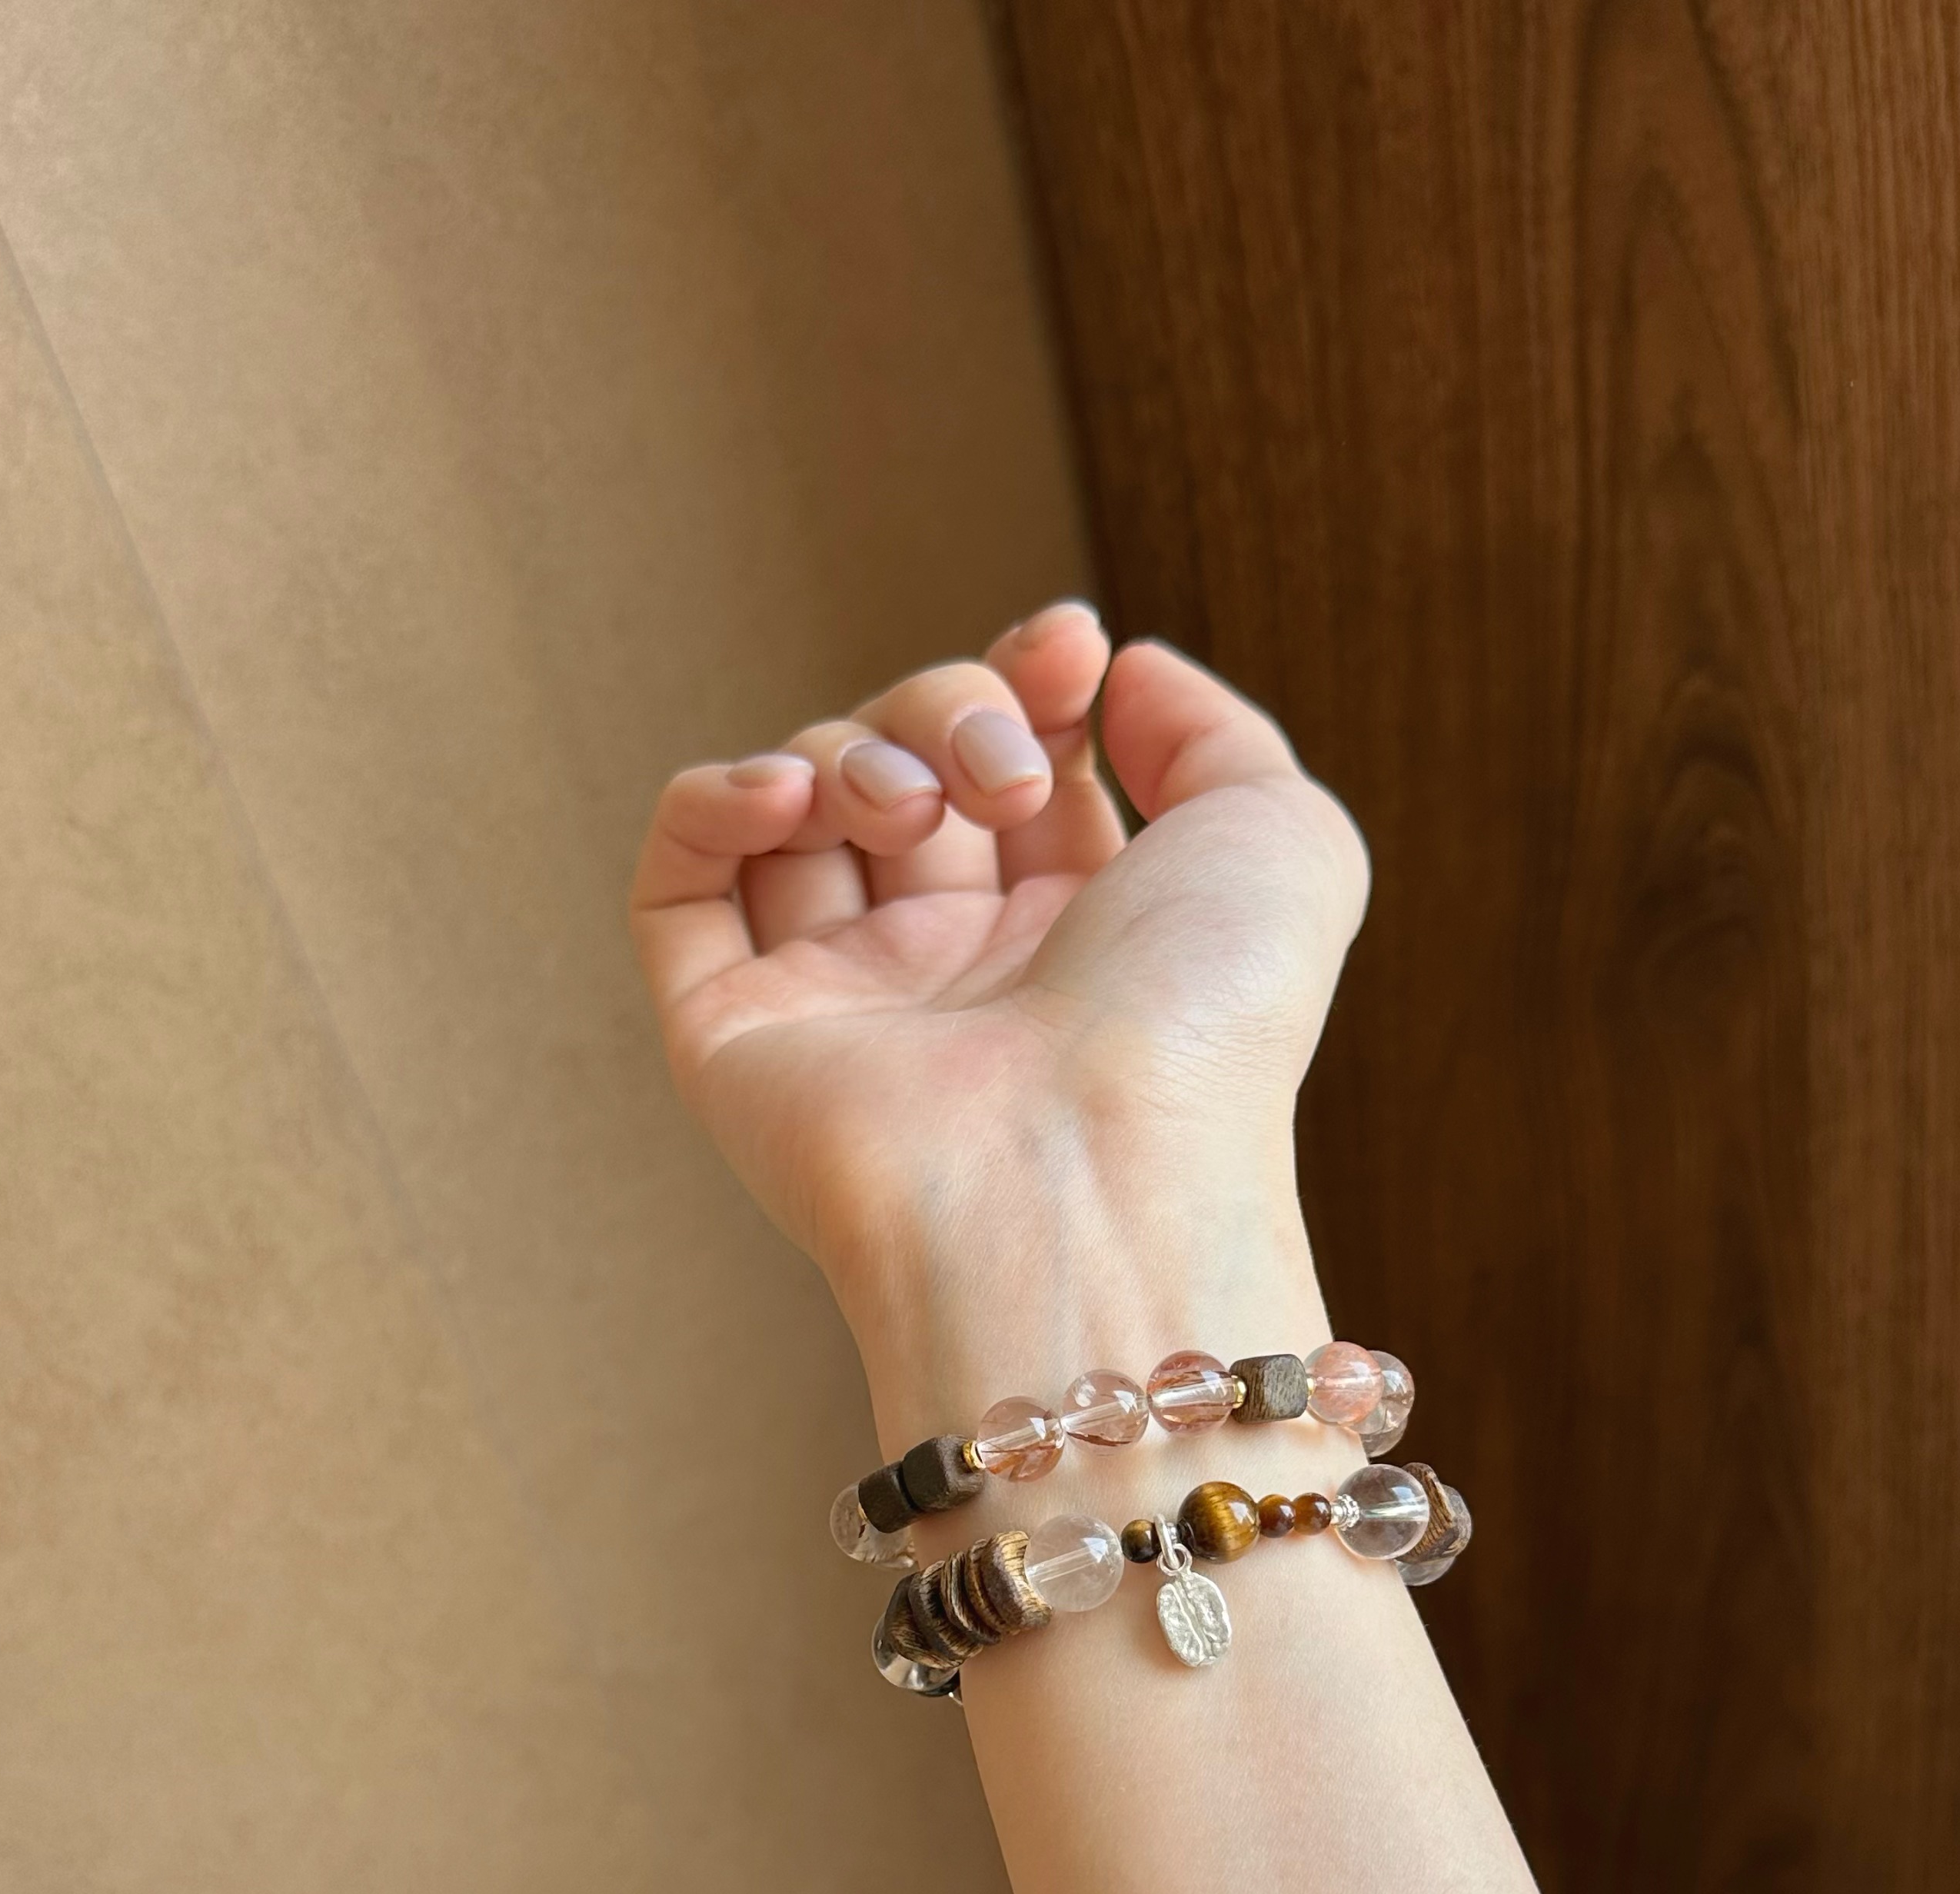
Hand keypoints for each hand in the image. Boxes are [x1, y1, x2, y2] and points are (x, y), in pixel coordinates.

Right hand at [629, 607, 1369, 1412]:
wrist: (1085, 1178)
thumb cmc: (1198, 1031)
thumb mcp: (1281, 841)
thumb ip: (1214, 734)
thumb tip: (1117, 676)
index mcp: (1083, 937)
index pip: (1020, 763)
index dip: (1030, 679)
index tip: (1070, 649)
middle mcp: (959, 972)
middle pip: (908, 762)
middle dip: (950, 711)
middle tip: (1000, 778)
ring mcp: (841, 1003)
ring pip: (801, 804)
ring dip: (857, 752)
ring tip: (915, 813)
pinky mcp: (731, 1035)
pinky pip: (678, 884)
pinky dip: (713, 798)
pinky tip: (785, 796)